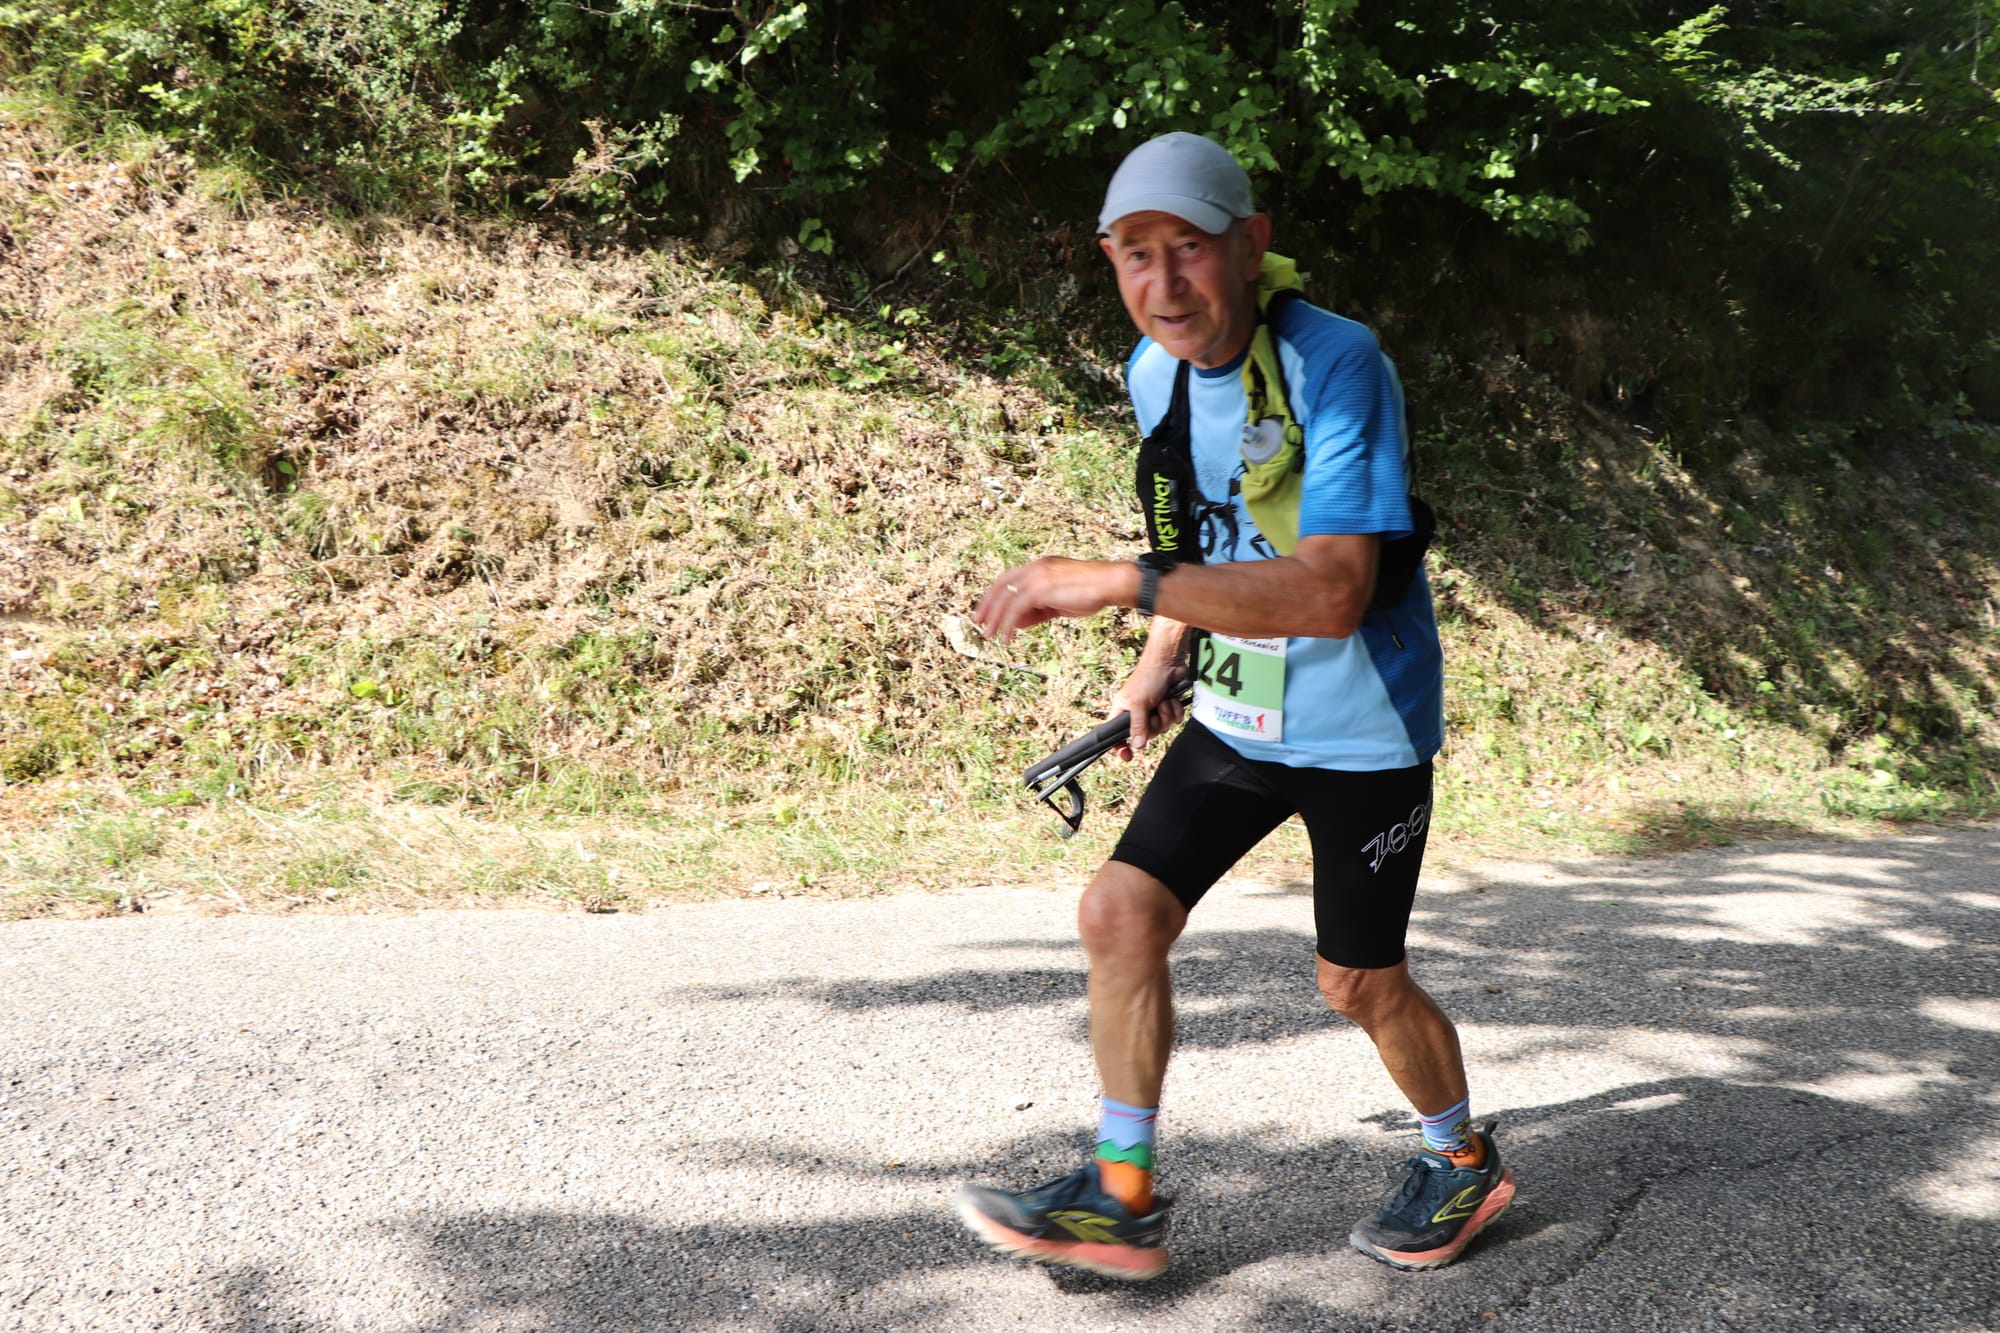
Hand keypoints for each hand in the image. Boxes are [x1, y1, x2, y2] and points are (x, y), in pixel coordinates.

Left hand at [971, 557, 1133, 643]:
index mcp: (1039, 567)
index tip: (987, 612)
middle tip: (978, 623)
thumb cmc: (1090, 593)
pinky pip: (1016, 609)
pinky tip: (1008, 638)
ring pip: (1006, 599)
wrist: (1109, 584)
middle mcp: (1034, 568)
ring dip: (996, 619)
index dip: (995, 595)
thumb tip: (1018, 623)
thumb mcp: (1058, 602)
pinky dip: (1008, 625)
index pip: (1008, 579)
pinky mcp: (1039, 589)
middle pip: (1001, 586)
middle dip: (987, 606)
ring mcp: (1036, 577)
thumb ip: (1038, 610)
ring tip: (990, 636)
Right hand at [1109, 661, 1185, 759]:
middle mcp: (1137, 712)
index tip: (1127, 756)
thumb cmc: (1148, 676)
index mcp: (1123, 710)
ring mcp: (1154, 711)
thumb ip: (1138, 726)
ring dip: (1166, 715)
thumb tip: (1137, 745)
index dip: (1121, 746)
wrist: (1169, 662)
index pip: (1117, 734)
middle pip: (1146, 734)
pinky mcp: (1168, 707)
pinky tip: (1172, 700)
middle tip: (1154, 712)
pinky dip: (1175, 711)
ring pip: (1162, 728)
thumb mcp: (1139, 703)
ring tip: (1163, 701)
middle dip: (1154, 723)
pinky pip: (1174, 720)